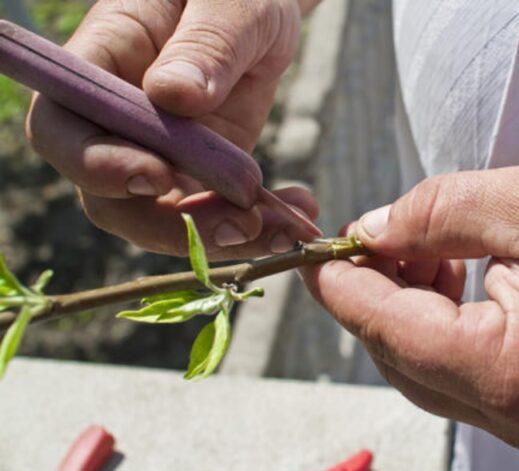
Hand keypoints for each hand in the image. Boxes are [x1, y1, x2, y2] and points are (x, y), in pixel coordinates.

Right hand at [26, 0, 320, 258]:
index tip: (160, 177)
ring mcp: (158, 154)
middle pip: (113, 198)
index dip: (98, 165)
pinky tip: (294, 218)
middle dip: (176, 225)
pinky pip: (211, 216)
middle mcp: (120, 122)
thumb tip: (173, 96)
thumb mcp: (230, 2)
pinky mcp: (198, 174)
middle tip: (245, 224)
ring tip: (287, 230)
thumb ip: (205, 44)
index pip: (63, 130)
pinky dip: (253, 228)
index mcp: (102, 64)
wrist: (260, 10)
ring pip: (166, 221)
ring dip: (223, 238)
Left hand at [302, 160, 518, 452]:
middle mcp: (512, 414)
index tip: (311, 256)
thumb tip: (370, 231)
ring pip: (421, 363)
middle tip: (366, 237)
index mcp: (510, 371)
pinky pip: (454, 366)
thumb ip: (437, 213)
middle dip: (371, 292)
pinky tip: (443, 271)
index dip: (341, 289)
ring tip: (415, 244)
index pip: (390, 330)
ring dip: (401, 303)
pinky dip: (433, 319)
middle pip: (398, 354)